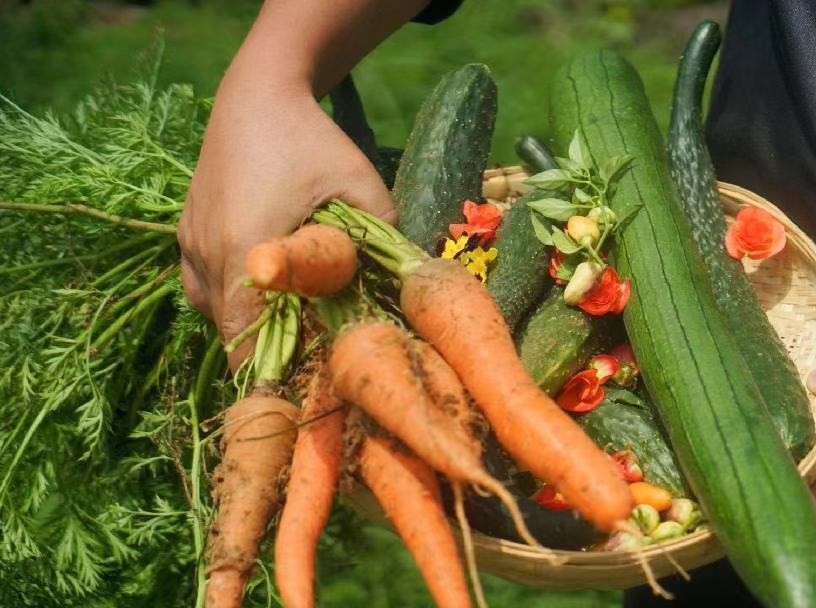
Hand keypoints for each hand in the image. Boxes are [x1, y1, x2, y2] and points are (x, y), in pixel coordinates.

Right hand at [178, 69, 394, 366]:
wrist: (258, 94)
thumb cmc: (314, 140)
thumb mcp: (364, 187)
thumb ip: (386, 243)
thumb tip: (411, 290)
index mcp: (247, 255)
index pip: (247, 352)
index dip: (277, 382)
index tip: (309, 392)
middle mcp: (208, 259)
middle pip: (232, 340)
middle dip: (271, 357)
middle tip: (313, 361)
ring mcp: (190, 248)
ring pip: (216, 316)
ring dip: (251, 327)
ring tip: (296, 324)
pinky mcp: (185, 235)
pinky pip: (205, 290)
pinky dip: (233, 301)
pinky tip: (266, 289)